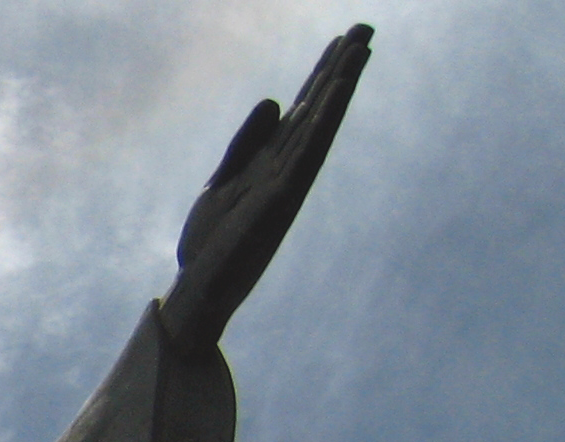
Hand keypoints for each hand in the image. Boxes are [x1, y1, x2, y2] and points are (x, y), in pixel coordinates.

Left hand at [162, 24, 374, 348]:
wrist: (198, 291)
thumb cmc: (209, 243)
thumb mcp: (221, 182)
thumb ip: (247, 144)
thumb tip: (277, 100)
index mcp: (272, 163)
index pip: (303, 110)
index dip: (321, 75)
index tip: (342, 40)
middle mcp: (287, 169)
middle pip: (317, 109)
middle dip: (340, 68)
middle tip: (366, 27)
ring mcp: (287, 182)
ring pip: (319, 123)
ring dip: (338, 85)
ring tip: (360, 45)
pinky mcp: (280, 198)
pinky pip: (307, 151)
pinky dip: (322, 120)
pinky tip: (335, 91)